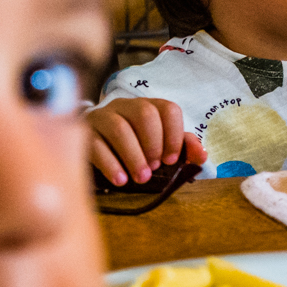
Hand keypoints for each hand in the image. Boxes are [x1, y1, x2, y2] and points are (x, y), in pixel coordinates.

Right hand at [87, 98, 205, 185]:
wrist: (90, 143)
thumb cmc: (131, 146)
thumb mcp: (157, 145)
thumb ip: (181, 148)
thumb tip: (201, 156)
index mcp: (147, 107)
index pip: (167, 109)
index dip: (173, 135)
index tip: (171, 159)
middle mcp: (124, 107)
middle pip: (144, 113)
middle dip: (153, 143)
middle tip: (154, 168)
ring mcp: (102, 117)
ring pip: (119, 128)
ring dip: (134, 156)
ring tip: (141, 177)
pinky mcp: (84, 133)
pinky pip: (96, 145)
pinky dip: (111, 164)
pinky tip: (120, 179)